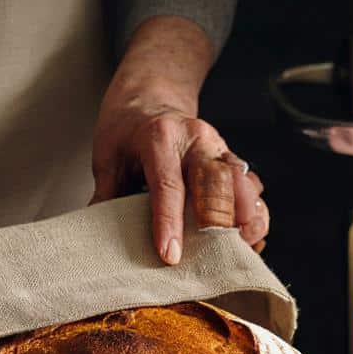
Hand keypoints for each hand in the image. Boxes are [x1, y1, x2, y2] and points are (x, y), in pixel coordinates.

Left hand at [89, 16, 267, 263]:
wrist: (151, 97)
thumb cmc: (128, 130)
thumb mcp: (107, 157)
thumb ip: (107, 196)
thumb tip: (97, 241)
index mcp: (159, 137)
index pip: (168, 184)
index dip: (169, 222)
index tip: (170, 255)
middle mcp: (196, 139)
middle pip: (217, 182)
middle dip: (220, 222)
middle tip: (215, 256)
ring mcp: (219, 148)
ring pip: (244, 184)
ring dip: (247, 219)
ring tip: (242, 248)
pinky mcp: (232, 160)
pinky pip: (252, 188)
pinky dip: (254, 214)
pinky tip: (249, 238)